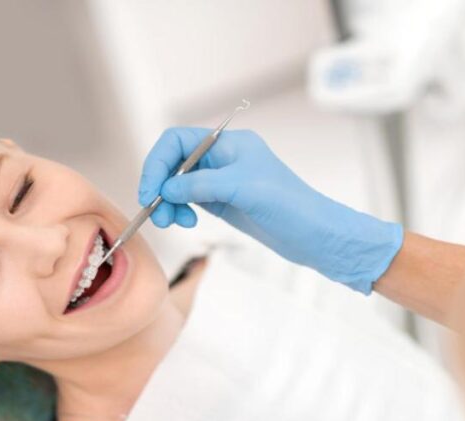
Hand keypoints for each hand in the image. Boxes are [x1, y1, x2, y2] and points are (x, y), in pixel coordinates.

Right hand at [138, 127, 402, 293]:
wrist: (314, 235)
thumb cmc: (290, 206)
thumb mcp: (243, 189)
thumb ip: (201, 185)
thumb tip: (166, 189)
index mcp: (228, 144)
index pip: (177, 140)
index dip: (157, 162)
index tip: (151, 192)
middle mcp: (221, 158)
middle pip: (173, 163)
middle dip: (160, 186)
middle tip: (156, 213)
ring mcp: (221, 181)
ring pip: (178, 184)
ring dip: (168, 202)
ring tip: (173, 222)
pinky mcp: (222, 201)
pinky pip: (189, 200)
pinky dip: (180, 210)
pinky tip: (187, 222)